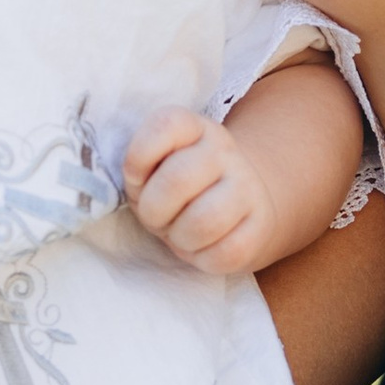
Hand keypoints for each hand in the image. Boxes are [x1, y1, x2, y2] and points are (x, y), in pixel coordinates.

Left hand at [123, 108, 281, 274]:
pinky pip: (226, 252)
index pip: (164, 125)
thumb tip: (123, 183)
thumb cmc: (176, 190)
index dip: (139, 158)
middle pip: (178, 180)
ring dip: (180, 238)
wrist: (236, 206)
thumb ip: (136, 168)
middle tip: (156, 218)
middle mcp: (223, 149)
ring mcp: (248, 186)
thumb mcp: (151, 170)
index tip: (136, 178)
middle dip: (153, 211)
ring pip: (205, 221)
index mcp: (192, 127)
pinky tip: (202, 247)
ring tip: (179, 234)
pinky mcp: (261, 225)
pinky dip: (202, 259)